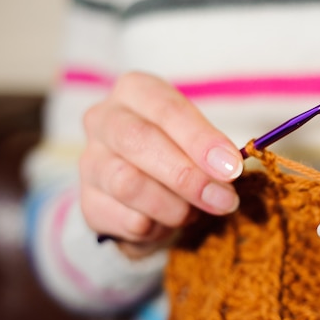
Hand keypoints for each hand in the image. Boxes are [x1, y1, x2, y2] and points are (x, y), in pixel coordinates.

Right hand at [79, 72, 242, 252]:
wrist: (147, 193)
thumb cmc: (181, 153)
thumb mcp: (201, 141)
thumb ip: (213, 153)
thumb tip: (228, 171)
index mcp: (136, 91)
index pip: (167, 109)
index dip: (201, 140)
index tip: (231, 168)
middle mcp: (104, 119)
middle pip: (139, 142)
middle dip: (187, 176)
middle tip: (223, 200)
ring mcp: (90, 161)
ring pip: (129, 184)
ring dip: (174, 207)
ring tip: (193, 213)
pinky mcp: (88, 202)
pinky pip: (126, 219)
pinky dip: (157, 228)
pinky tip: (167, 222)